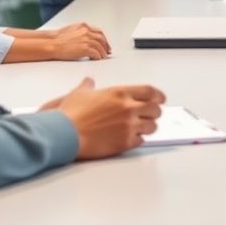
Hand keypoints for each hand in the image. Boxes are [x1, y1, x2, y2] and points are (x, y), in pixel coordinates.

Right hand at [48, 22, 110, 60]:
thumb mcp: (72, 29)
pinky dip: (98, 56)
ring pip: (100, 46)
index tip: (105, 44)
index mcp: (84, 26)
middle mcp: (86, 31)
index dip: (104, 39)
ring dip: (102, 53)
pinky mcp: (85, 48)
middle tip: (107, 51)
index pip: (99, 32)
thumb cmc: (58, 39)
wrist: (53, 44)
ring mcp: (86, 39)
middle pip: (101, 39)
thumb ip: (81, 31)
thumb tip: (88, 37)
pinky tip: (97, 59)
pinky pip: (96, 53)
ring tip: (102, 57)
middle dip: (106, 46)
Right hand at [48, 78, 165, 158]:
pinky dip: (138, 139)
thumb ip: (87, 86)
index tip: (161, 99)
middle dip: (155, 112)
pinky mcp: (124, 143)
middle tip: (152, 114)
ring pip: (152, 126)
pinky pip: (141, 141)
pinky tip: (132, 138)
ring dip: (148, 127)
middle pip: (155, 109)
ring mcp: (128, 126)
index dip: (158, 95)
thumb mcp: (79, 94)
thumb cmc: (71, 114)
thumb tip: (88, 81)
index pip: (150, 91)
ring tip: (143, 127)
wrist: (65, 134)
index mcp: (120, 93)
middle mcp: (128, 108)